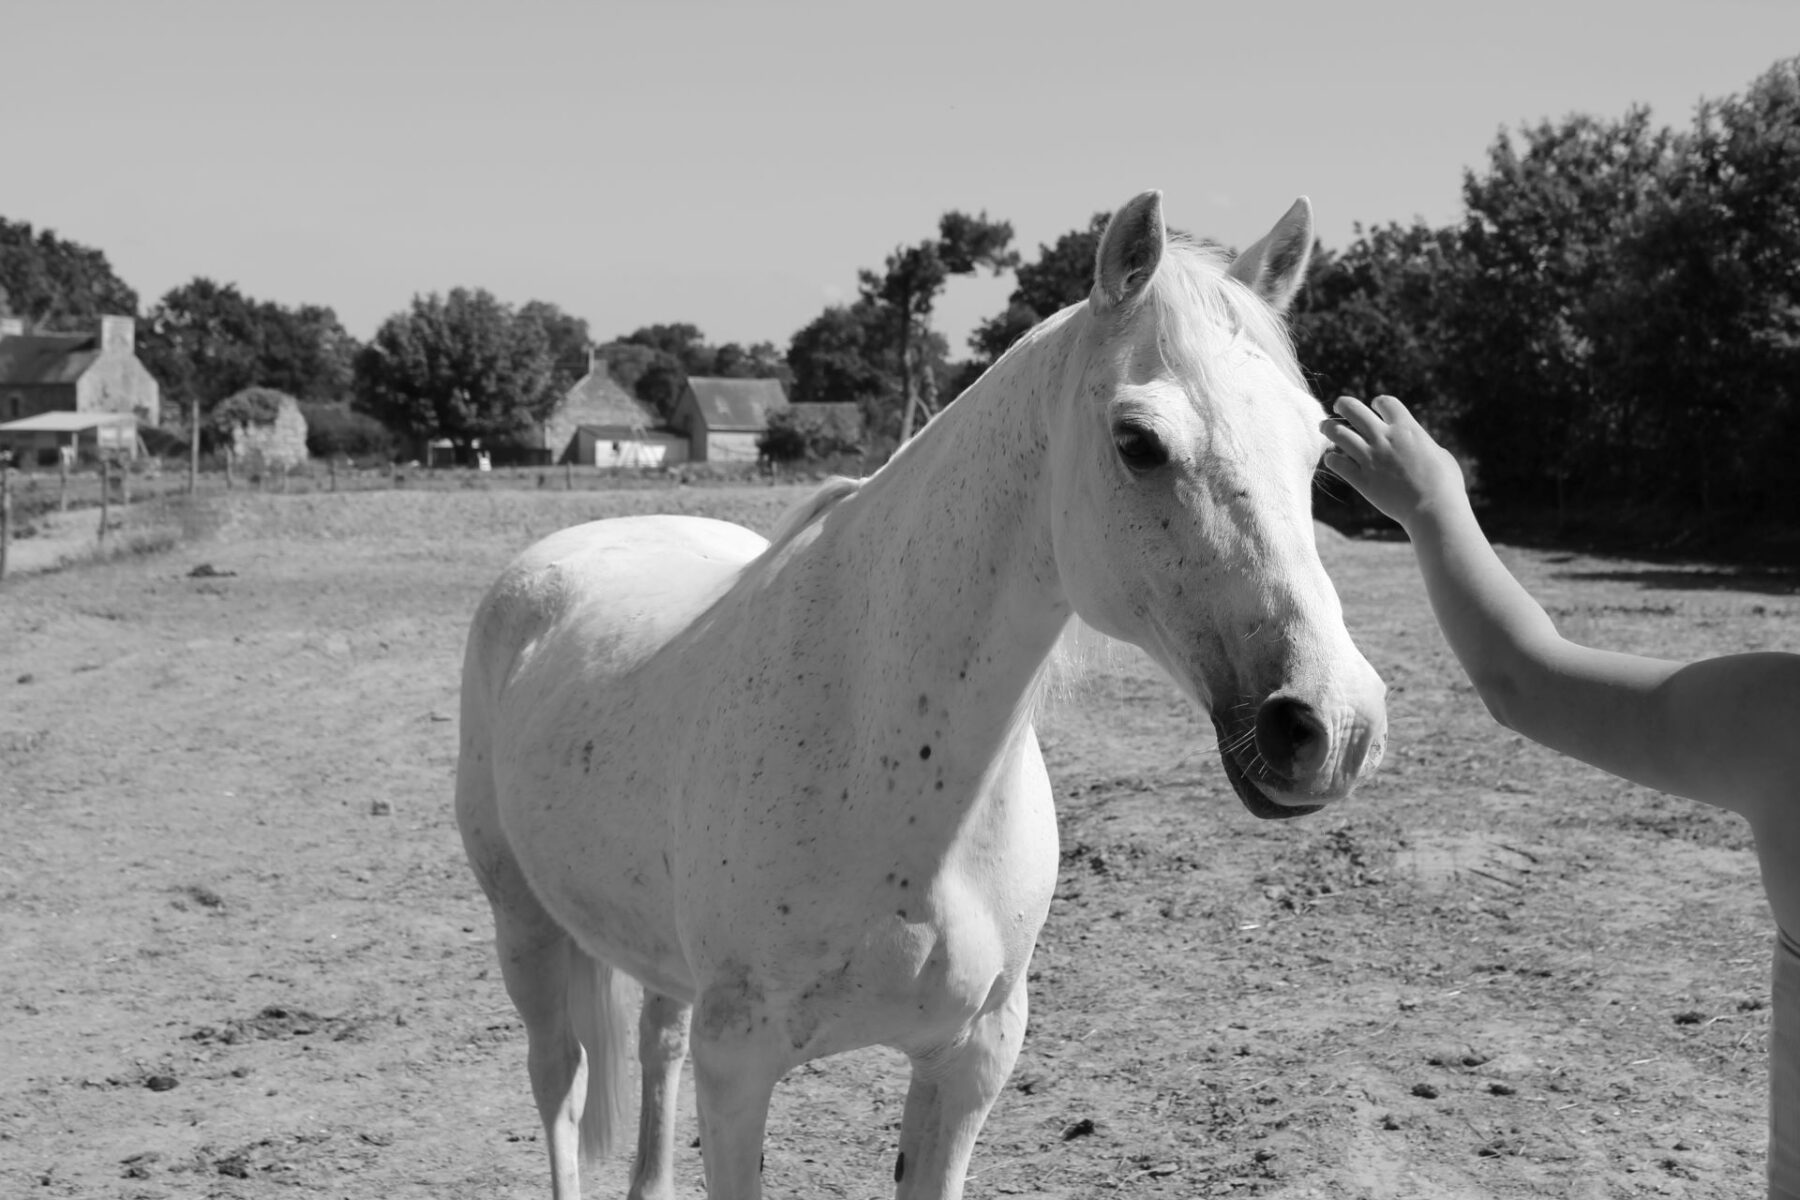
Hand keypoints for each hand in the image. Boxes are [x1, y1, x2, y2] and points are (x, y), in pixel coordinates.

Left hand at [1321, 395, 1466, 528]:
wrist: (1433, 509)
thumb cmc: (1445, 484)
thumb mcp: (1440, 454)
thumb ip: (1422, 445)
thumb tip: (1419, 446)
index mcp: (1407, 428)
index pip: (1385, 402)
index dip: (1378, 402)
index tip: (1375, 407)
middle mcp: (1384, 438)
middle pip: (1353, 409)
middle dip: (1342, 405)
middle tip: (1338, 408)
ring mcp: (1370, 457)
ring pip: (1336, 433)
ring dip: (1328, 428)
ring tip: (1325, 428)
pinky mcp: (1361, 479)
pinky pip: (1335, 462)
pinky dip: (1331, 459)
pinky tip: (1333, 460)